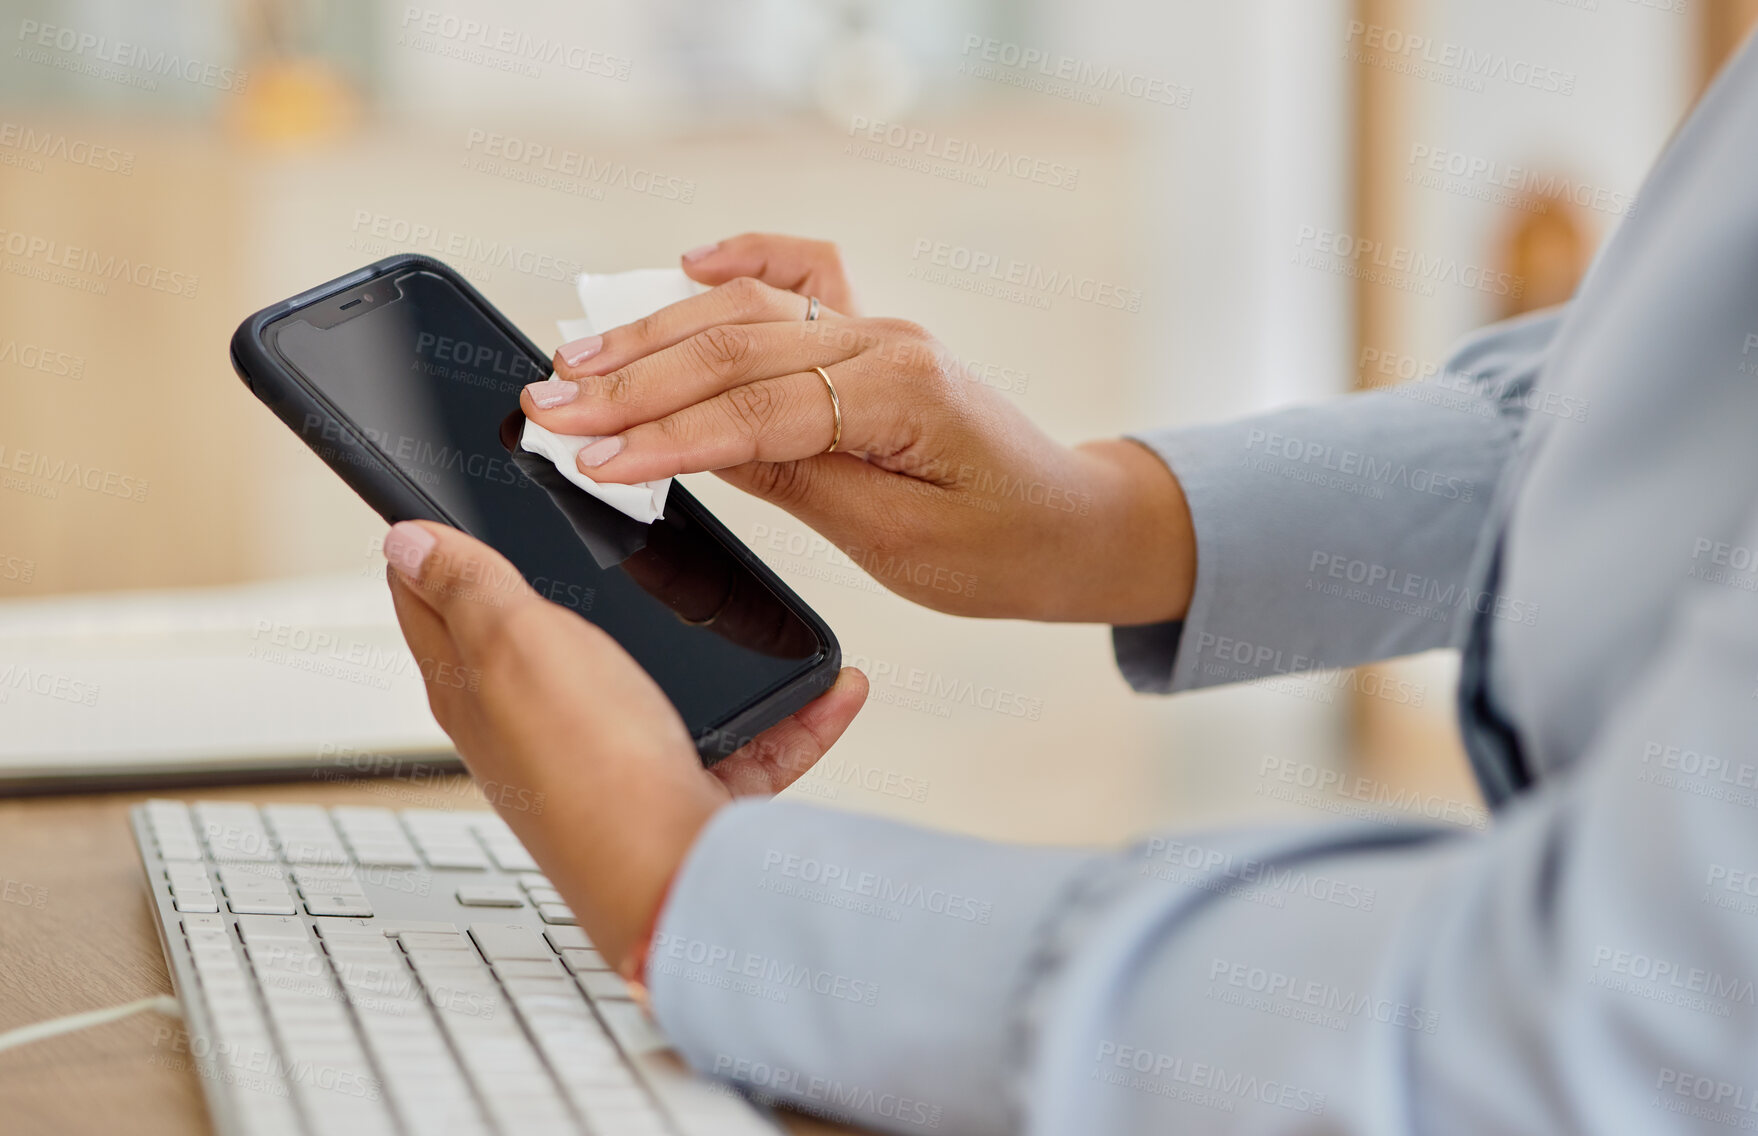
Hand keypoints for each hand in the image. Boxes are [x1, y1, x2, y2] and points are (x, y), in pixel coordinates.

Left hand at [381, 519, 868, 966]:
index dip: (434, 549)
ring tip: (746, 605)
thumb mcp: (515, 644)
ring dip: (706, 646)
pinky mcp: (684, 789)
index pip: (435, 605)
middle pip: (551, 640)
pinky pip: (747, 739)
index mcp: (481, 688)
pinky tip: (831, 688)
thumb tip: (404, 540)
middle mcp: (542, 727)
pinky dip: (792, 714)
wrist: (674, 881)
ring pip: (662, 681)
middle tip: (607, 529)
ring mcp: (616, 757)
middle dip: (582, 586)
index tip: (447, 504)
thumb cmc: (590, 769)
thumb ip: (469, 588)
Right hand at [523, 233, 1193, 623]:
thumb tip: (699, 445)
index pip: (757, 411)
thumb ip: (797, 480)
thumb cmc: (1000, 547)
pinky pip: (799, 277)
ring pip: (746, 312)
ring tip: (574, 359)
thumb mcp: (895, 540)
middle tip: (547, 409)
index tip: (592, 461)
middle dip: (632, 382)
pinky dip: (741, 261)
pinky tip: (685, 263)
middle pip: (734, 348)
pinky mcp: (868, 336)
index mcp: (901, 392)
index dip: (666, 438)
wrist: (1070, 525)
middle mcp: (884, 341)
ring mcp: (876, 328)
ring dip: (654, 333)